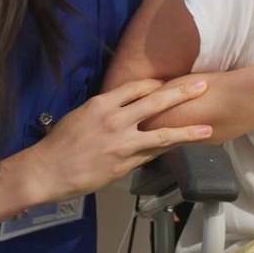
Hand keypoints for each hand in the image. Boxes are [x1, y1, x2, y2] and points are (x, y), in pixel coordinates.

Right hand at [11, 78, 211, 203]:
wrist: (46, 171)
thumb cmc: (59, 144)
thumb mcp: (80, 116)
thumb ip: (105, 110)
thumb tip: (123, 108)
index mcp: (102, 103)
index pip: (136, 87)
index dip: (157, 84)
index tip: (170, 82)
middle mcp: (116, 119)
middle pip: (156, 102)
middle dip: (182, 93)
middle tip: (202, 86)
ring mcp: (123, 142)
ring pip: (162, 133)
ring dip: (188, 130)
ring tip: (207, 128)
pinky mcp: (125, 163)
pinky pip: (153, 155)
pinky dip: (170, 150)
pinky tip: (185, 150)